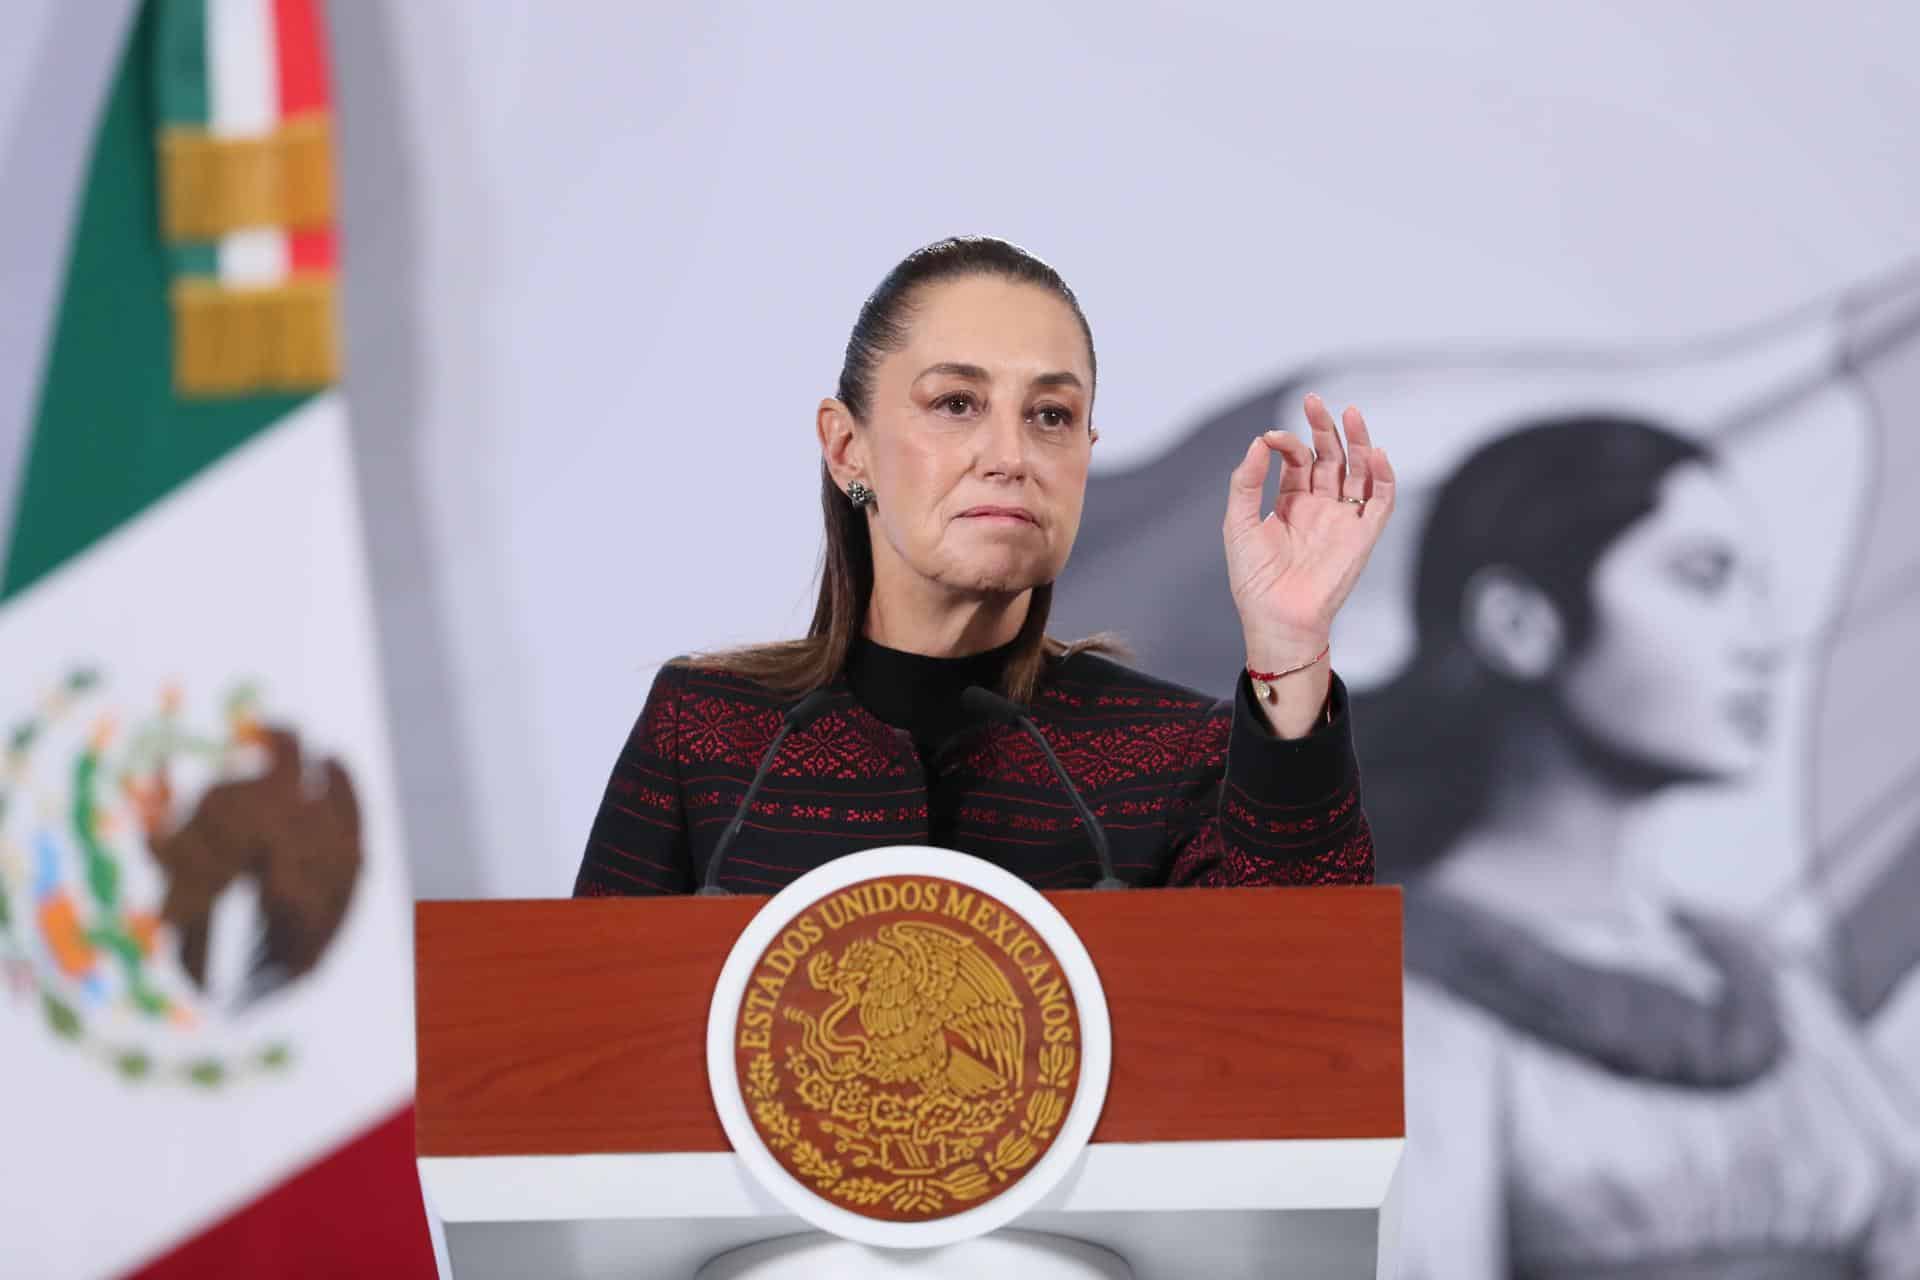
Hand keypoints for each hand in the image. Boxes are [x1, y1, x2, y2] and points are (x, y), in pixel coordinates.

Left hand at [1223, 394, 1394, 720]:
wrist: (1276, 618)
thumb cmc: (1254, 579)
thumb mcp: (1238, 523)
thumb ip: (1246, 482)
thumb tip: (1259, 442)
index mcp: (1291, 503)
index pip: (1298, 460)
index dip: (1288, 443)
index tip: (1272, 438)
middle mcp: (1320, 507)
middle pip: (1331, 457)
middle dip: (1324, 428)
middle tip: (1314, 401)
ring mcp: (1344, 519)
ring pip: (1359, 471)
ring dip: (1358, 442)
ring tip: (1351, 413)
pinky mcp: (1364, 536)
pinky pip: (1381, 501)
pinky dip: (1383, 476)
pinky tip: (1374, 452)